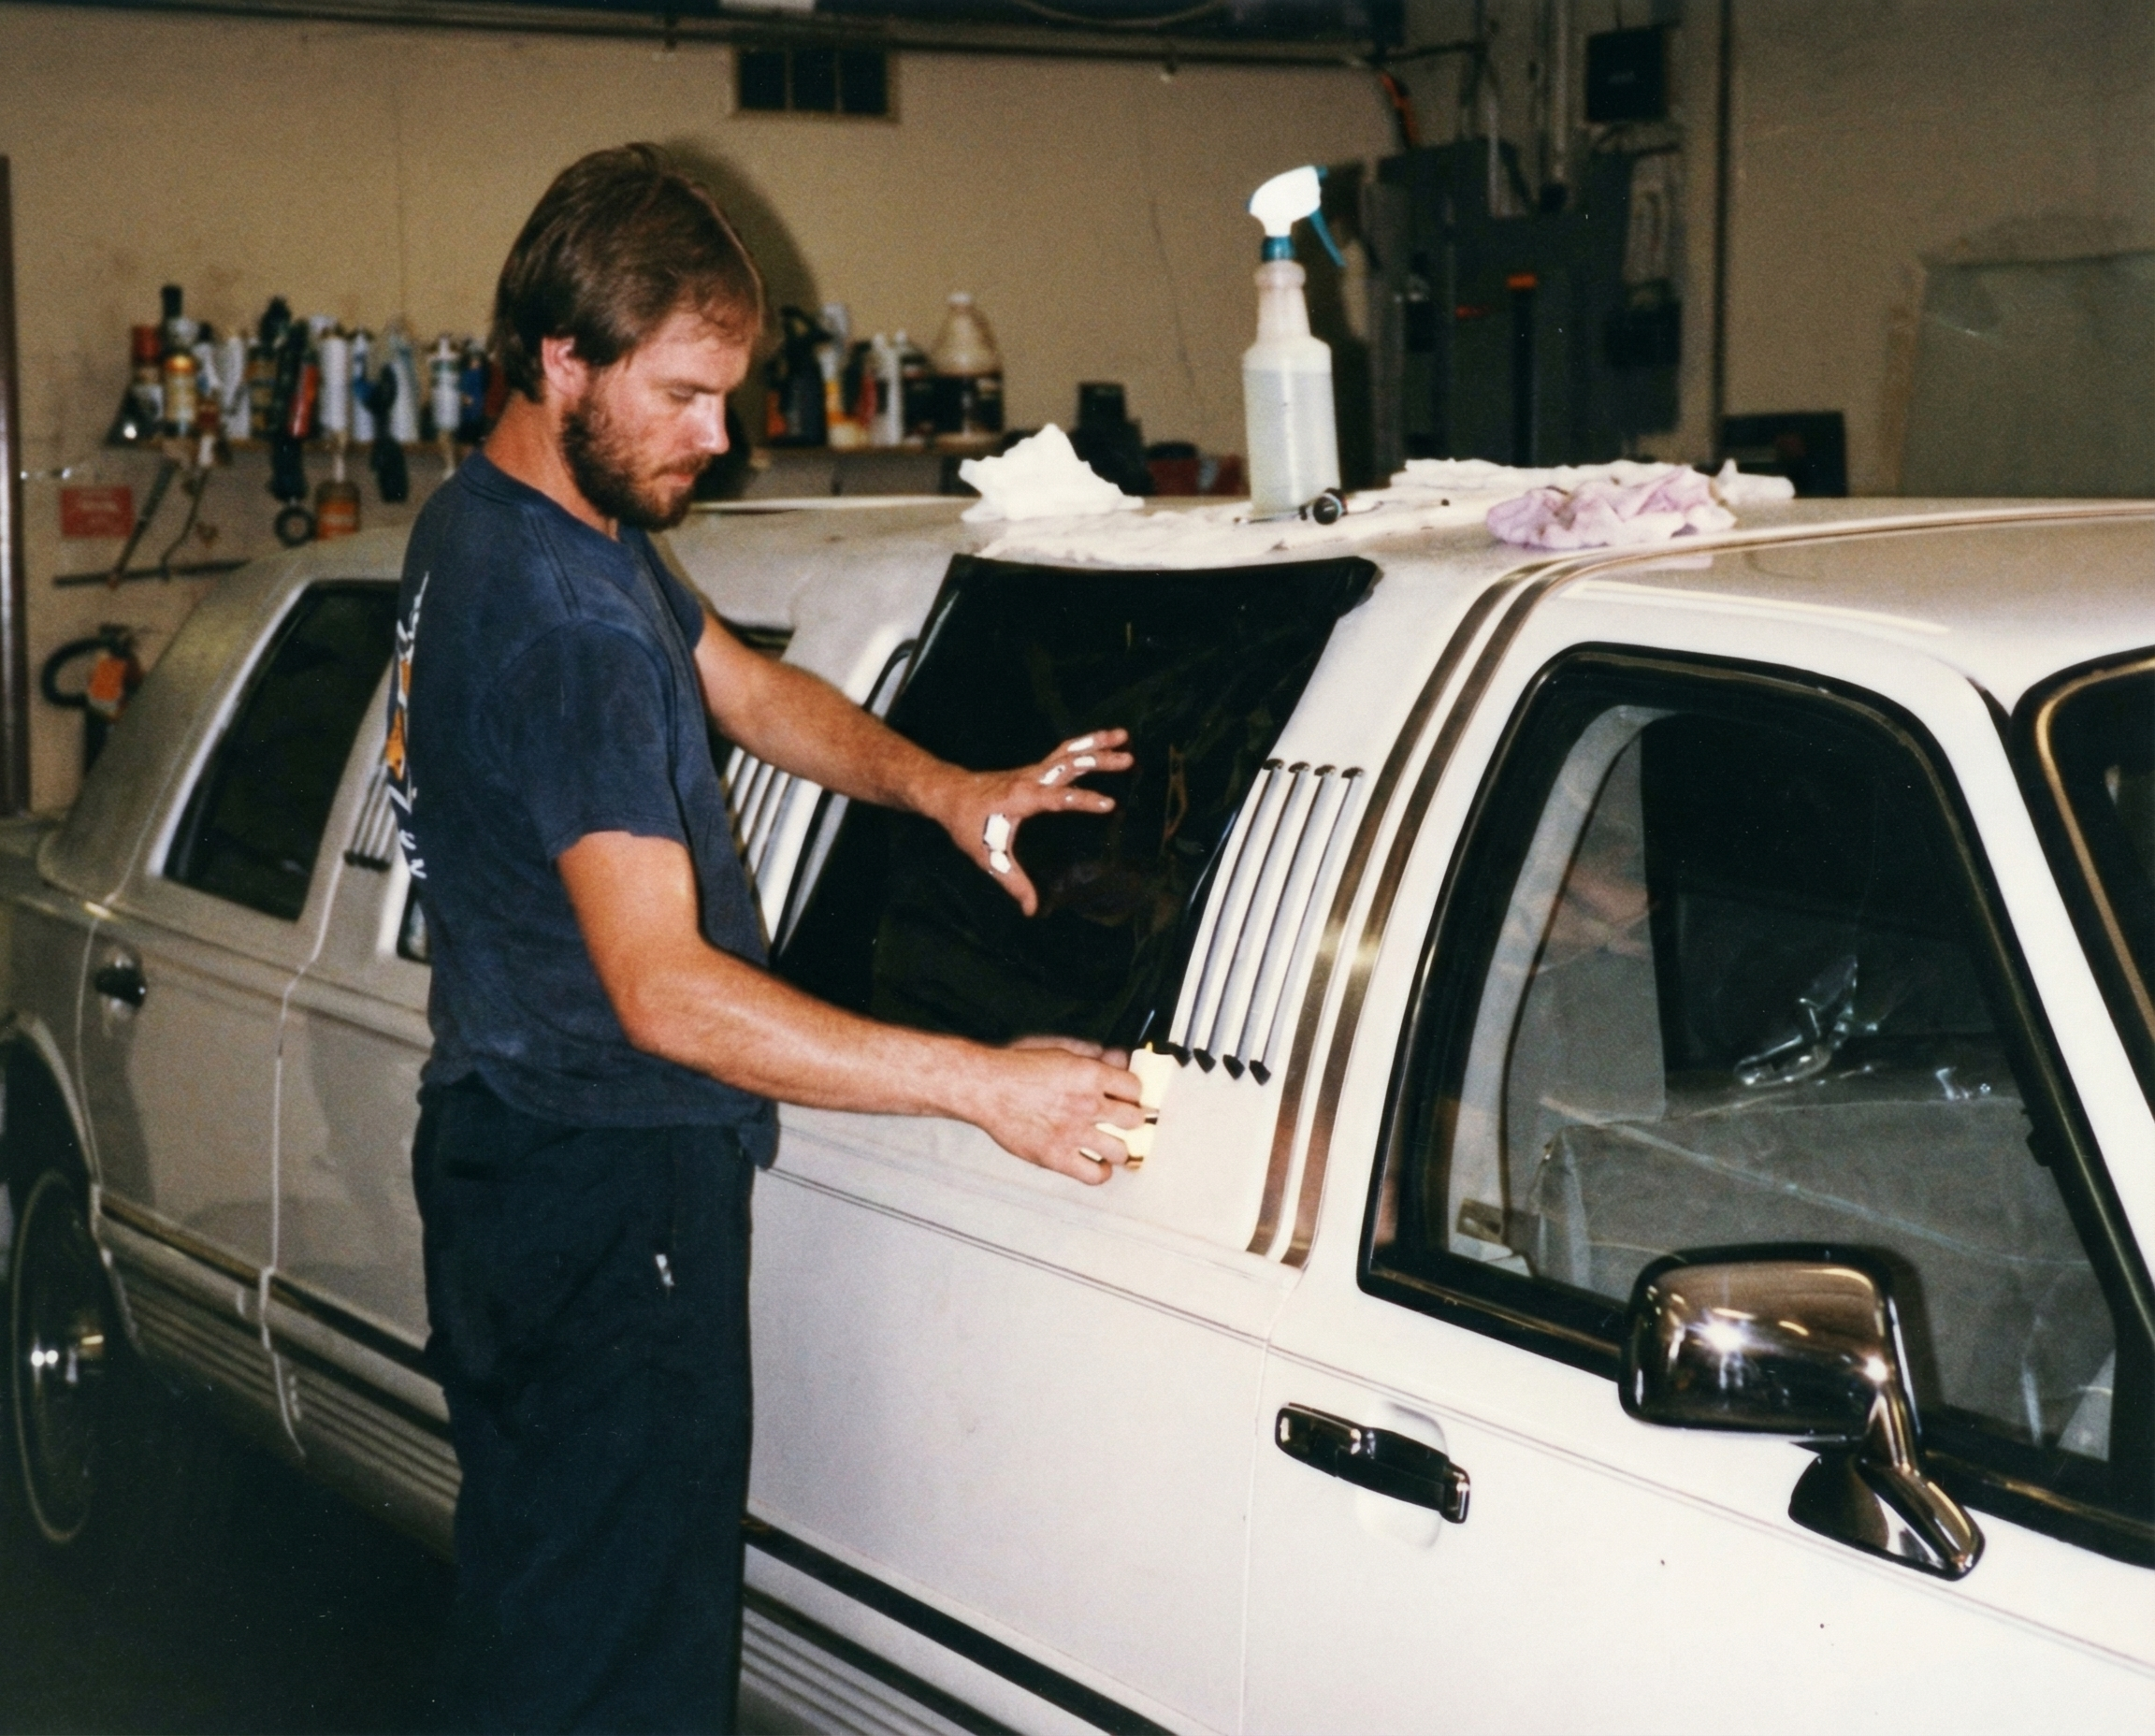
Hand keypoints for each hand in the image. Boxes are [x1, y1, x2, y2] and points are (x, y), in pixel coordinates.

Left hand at [931, 730, 1134, 915]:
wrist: (949, 794)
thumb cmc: (967, 825)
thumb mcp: (988, 857)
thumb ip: (1013, 882)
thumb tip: (1031, 910)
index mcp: (1022, 798)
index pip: (1058, 798)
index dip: (1084, 801)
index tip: (1110, 804)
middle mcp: (1031, 779)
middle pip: (1069, 765)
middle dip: (1099, 761)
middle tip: (1129, 759)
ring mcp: (1033, 770)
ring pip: (1068, 752)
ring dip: (1096, 743)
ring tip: (1123, 735)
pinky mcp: (1035, 769)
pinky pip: (1063, 753)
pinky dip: (1084, 744)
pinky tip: (1102, 742)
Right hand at [961, 1038, 1143, 1185]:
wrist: (986, 1088)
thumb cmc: (1016, 1067)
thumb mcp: (1059, 1049)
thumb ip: (1093, 1054)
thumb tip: (1118, 1058)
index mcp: (1090, 1075)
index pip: (1136, 1088)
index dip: (1133, 1093)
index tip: (1128, 1098)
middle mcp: (1087, 1105)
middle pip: (1135, 1120)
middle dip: (1132, 1120)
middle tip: (1124, 1122)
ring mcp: (1074, 1134)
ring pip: (1121, 1151)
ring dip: (1119, 1148)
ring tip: (1111, 1145)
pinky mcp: (1057, 1157)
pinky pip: (1095, 1175)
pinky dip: (1100, 1172)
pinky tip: (1095, 1163)